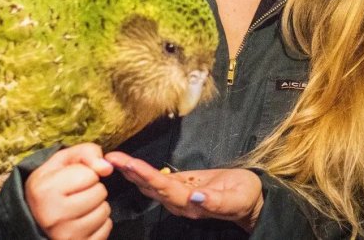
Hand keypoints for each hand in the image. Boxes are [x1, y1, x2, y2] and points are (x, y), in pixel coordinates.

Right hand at [25, 143, 113, 239]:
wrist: (36, 215)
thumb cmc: (52, 183)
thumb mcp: (63, 160)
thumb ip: (86, 153)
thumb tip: (107, 168)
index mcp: (45, 190)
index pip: (90, 175)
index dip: (86, 173)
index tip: (73, 179)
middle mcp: (53, 215)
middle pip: (99, 193)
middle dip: (94, 188)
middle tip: (78, 193)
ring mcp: (64, 235)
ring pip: (104, 212)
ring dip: (98, 205)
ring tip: (82, 205)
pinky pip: (106, 228)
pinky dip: (101, 223)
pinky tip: (85, 219)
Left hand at [105, 151, 263, 231]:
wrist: (251, 201)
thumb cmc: (245, 197)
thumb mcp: (236, 199)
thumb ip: (215, 201)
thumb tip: (194, 197)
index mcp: (191, 205)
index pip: (164, 189)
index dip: (147, 176)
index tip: (131, 164)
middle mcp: (179, 203)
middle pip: (150, 187)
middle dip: (131, 172)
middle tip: (112, 158)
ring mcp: (177, 196)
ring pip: (150, 184)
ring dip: (132, 171)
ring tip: (115, 158)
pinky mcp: (179, 187)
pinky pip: (156, 180)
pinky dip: (141, 171)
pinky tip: (129, 165)